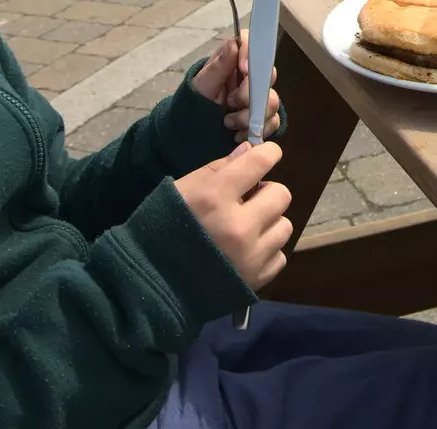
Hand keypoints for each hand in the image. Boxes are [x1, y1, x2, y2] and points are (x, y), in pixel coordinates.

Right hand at [174, 142, 291, 289]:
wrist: (151, 285)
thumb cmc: (161, 230)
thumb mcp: (181, 191)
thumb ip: (216, 169)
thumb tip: (249, 151)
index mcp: (214, 198)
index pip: (260, 162)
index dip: (269, 154)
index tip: (269, 155)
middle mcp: (238, 226)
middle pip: (281, 194)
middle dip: (266, 193)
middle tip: (249, 200)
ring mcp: (250, 256)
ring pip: (284, 226)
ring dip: (269, 223)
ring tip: (247, 229)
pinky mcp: (256, 280)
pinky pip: (279, 256)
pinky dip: (266, 252)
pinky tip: (246, 252)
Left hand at [192, 31, 282, 142]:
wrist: (194, 129)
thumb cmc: (195, 101)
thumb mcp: (202, 84)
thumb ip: (219, 65)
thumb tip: (234, 43)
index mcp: (234, 60)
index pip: (252, 44)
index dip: (252, 54)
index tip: (244, 70)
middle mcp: (251, 75)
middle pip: (268, 74)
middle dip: (248, 94)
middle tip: (230, 103)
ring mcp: (260, 96)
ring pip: (272, 101)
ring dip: (248, 116)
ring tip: (227, 123)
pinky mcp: (264, 116)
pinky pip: (273, 121)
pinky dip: (255, 130)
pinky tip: (238, 134)